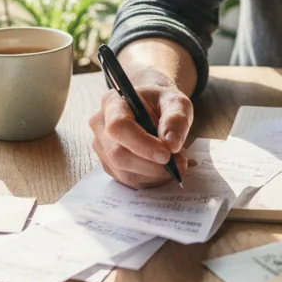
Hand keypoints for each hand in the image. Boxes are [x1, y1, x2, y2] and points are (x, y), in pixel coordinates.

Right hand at [88, 67, 193, 188]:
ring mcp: (102, 147)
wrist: (154, 106)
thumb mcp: (176, 102)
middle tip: (180, 163)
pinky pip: (128, 179)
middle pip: (118, 155)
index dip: (142, 144)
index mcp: (112, 102)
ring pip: (124, 172)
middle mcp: (100, 125)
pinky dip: (151, 179)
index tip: (167, 154)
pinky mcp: (109, 164)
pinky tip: (166, 169)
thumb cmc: (162, 101)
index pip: (119, 127)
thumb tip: (171, 145)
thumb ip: (176, 120)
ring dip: (154, 175)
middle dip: (152, 166)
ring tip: (177, 163)